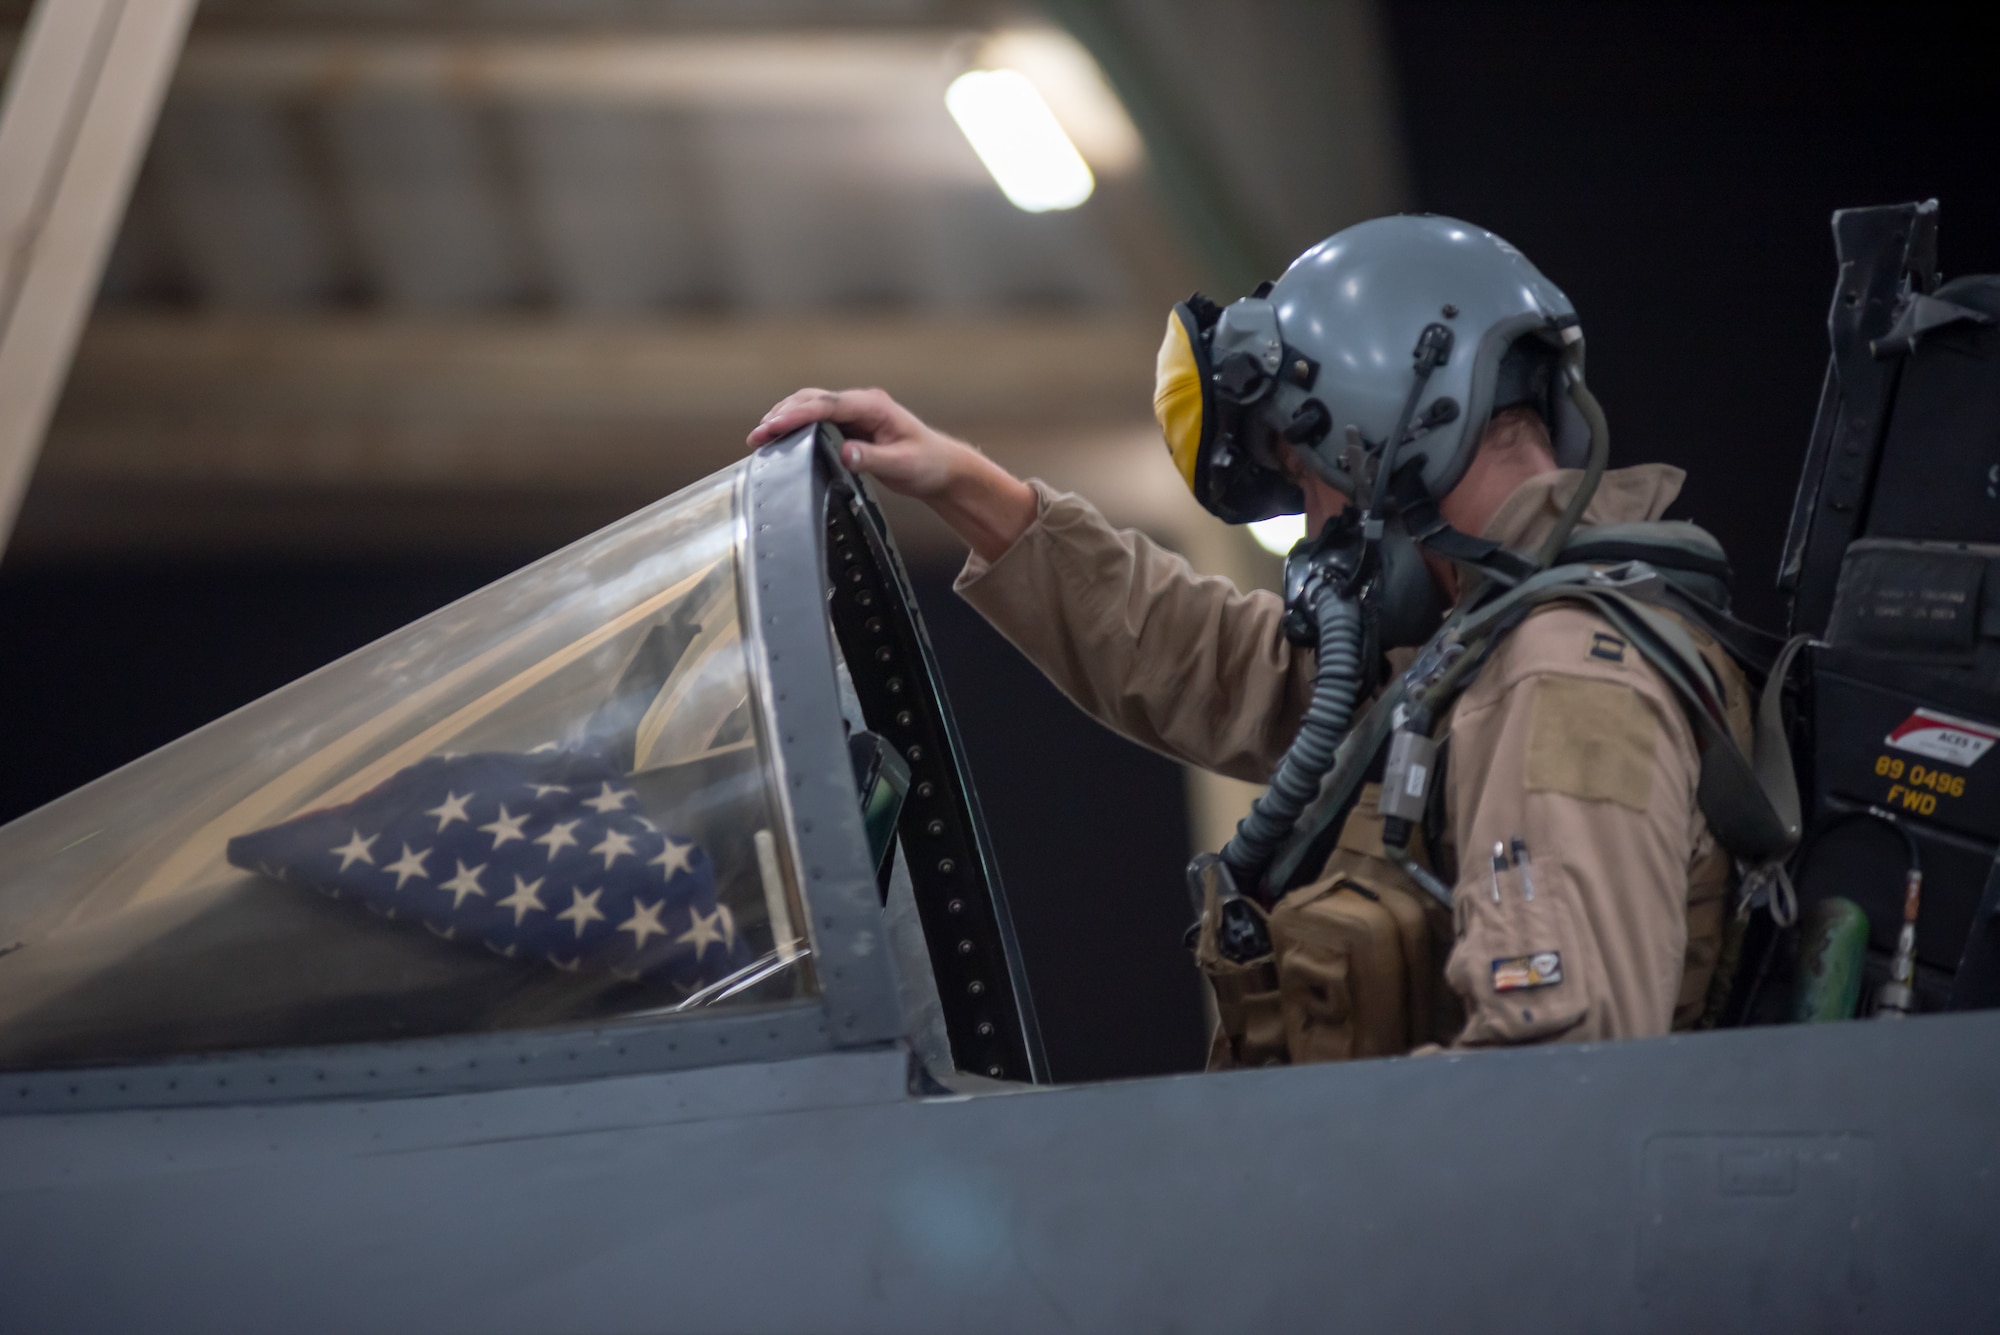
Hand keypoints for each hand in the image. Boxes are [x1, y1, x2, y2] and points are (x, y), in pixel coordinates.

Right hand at [747, 387, 964, 499]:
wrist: (940, 466)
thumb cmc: (927, 463)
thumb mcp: (903, 465)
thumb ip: (872, 459)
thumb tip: (845, 453)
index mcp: (874, 406)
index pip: (828, 405)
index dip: (798, 414)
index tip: (774, 425)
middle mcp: (862, 404)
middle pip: (813, 400)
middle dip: (782, 414)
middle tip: (757, 436)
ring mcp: (855, 412)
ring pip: (811, 406)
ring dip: (784, 417)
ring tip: (759, 437)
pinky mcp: (850, 425)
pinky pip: (816, 419)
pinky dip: (795, 424)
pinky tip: (779, 437)